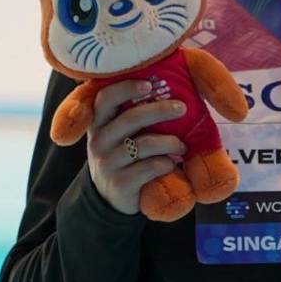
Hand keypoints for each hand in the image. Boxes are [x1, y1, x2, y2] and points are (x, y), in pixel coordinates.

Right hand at [86, 80, 186, 215]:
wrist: (111, 197)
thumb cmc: (123, 156)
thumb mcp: (118, 134)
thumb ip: (132, 115)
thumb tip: (170, 95)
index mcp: (98, 122)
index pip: (105, 98)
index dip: (126, 88)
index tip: (149, 85)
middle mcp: (98, 141)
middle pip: (130, 119)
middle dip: (159, 110)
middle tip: (181, 108)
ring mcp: (107, 163)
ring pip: (144, 144)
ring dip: (170, 142)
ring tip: (182, 146)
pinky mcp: (120, 183)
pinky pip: (150, 167)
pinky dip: (166, 163)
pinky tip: (171, 164)